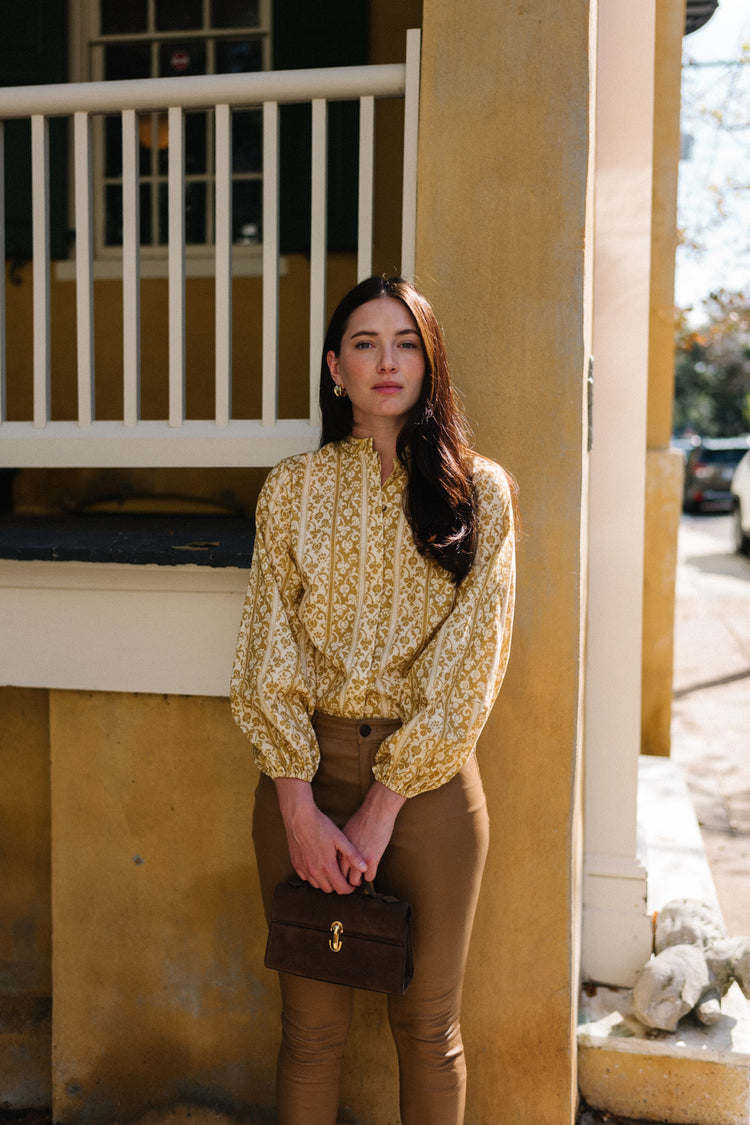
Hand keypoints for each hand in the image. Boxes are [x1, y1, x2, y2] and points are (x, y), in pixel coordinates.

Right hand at [274, 778, 366, 893]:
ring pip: (317, 885)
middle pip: (329, 889)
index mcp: (327, 866)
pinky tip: (318, 865)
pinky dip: (313, 876)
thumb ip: (353, 855)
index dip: (349, 888)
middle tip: (343, 877)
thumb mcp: (341, 839)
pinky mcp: (296, 864)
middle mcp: (314, 871)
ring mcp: (304, 869)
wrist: (299, 818)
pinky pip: (306, 878)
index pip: (341, 888)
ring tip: (331, 871)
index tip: (352, 884)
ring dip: (325, 882)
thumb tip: (364, 868)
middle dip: (338, 886)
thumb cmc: (321, 826)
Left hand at [341, 782, 406, 882]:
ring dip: (358, 882)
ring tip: (361, 880)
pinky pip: (369, 878)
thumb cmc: (362, 819)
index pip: (332, 869)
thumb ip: (341, 846)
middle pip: (341, 878)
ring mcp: (357, 860)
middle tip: (351, 883)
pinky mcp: (371, 860)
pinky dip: (370, 876)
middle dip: (346, 883)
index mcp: (337, 849)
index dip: (337, 875)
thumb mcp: (345, 833)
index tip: (341, 877)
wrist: (376, 811)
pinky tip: (371, 871)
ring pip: (354, 881)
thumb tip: (339, 855)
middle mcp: (344, 856)